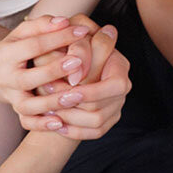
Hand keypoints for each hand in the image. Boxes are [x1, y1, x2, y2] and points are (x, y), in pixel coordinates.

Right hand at [0, 15, 91, 130]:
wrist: (5, 66)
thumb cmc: (24, 44)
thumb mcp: (29, 30)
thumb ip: (45, 24)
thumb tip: (64, 22)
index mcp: (4, 53)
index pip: (32, 45)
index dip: (58, 37)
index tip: (82, 32)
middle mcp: (3, 77)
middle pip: (26, 78)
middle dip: (53, 71)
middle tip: (78, 63)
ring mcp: (9, 97)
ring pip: (26, 105)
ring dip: (51, 102)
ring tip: (77, 96)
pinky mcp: (15, 111)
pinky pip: (26, 122)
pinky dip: (42, 124)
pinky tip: (61, 122)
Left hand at [37, 25, 131, 139]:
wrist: (67, 59)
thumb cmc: (71, 45)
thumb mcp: (75, 39)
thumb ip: (79, 51)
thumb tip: (75, 78)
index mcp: (120, 66)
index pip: (115, 86)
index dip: (91, 91)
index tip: (66, 90)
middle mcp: (123, 86)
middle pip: (101, 107)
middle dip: (72, 106)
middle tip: (49, 100)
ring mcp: (116, 104)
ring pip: (96, 122)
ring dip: (69, 118)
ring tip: (49, 108)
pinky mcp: (107, 118)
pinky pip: (95, 132)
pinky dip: (74, 130)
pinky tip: (56, 122)